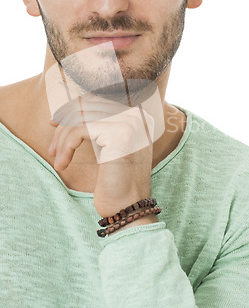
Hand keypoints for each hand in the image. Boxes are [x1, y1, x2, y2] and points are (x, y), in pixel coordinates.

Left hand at [49, 95, 156, 219]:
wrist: (128, 208)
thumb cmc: (116, 182)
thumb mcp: (108, 147)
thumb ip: (97, 126)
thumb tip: (68, 108)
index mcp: (138, 116)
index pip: (98, 100)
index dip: (72, 109)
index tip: (55, 124)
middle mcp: (137, 115)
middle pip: (88, 106)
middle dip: (64, 125)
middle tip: (52, 147)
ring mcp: (129, 123)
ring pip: (81, 117)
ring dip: (62, 138)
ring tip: (57, 158)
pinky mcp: (118, 134)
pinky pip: (80, 130)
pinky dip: (66, 146)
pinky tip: (62, 163)